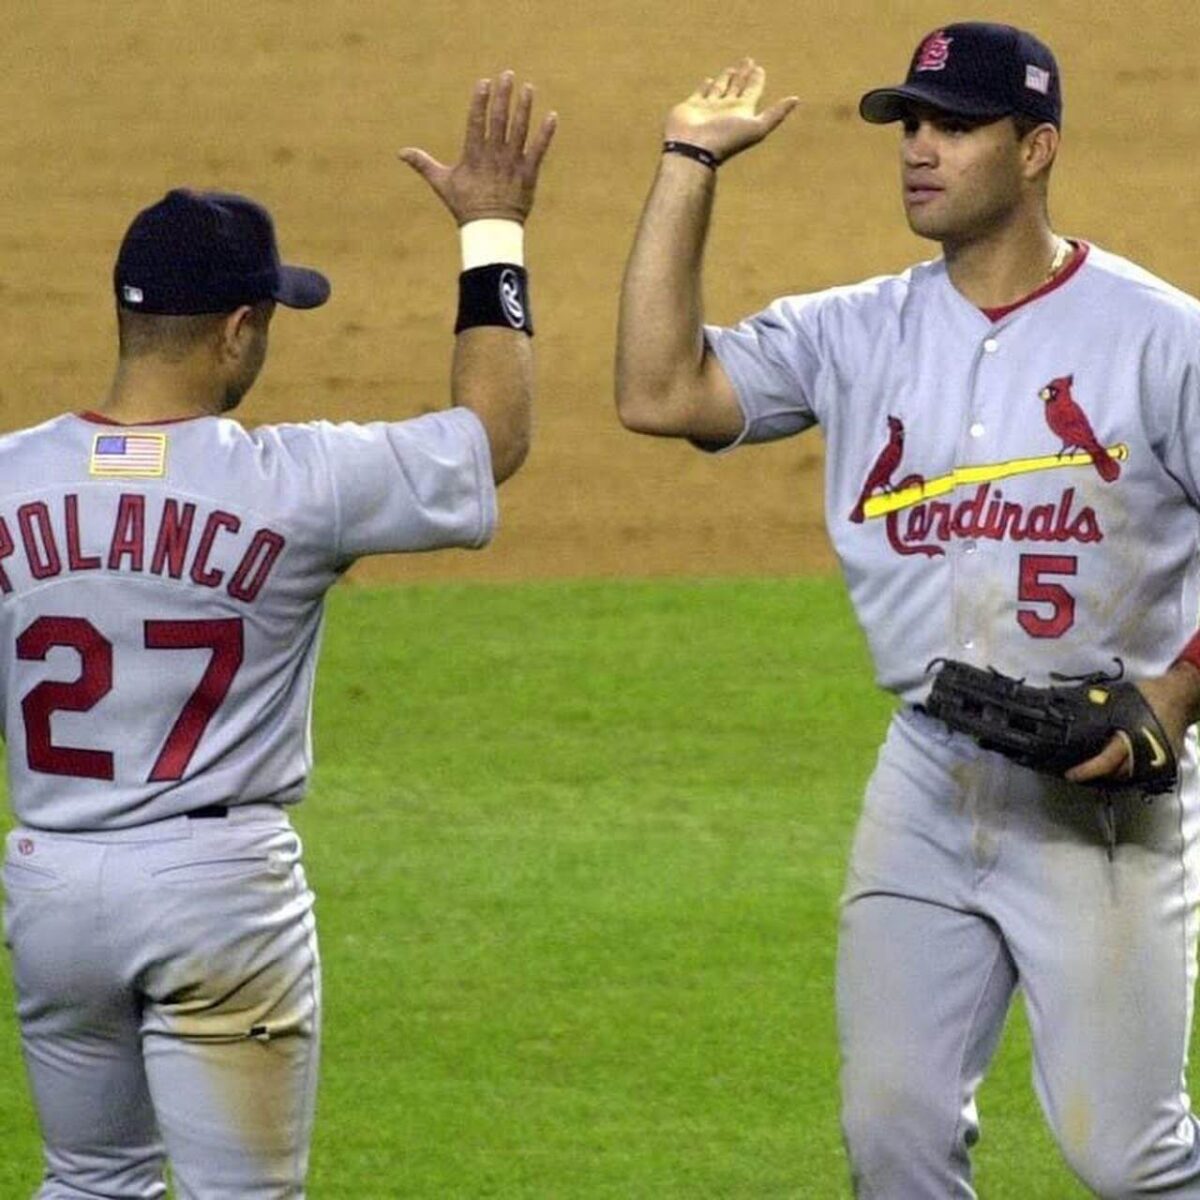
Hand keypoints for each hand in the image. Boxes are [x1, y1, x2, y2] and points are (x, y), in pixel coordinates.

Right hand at [399, 72, 556, 224]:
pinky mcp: (528, 174)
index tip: (484, 82)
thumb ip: (423, 164)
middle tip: (508, 75)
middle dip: (503, 97)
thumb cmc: (465, 206)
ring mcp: (512, 164)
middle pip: (499, 121)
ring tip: (528, 88)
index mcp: (473, 156)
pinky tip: (552, 116)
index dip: (480, 101)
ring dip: (524, 108)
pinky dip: (546, 134)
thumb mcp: (442, 183)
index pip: (476, 122)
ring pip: (520, 131)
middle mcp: (494, 157)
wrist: (490, 230)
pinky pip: (539, 150)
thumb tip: (400, 153)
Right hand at [664, 58, 797, 162]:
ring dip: (726, 78)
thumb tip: (797, 99)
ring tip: (732, 69)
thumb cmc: (725, 139)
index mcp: (742, 111)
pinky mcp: (692, 106)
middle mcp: (726, 109)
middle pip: (738, 87)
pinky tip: (709, 80)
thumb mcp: (757, 127)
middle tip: (749, 61)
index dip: (757, 80)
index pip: (752, 91)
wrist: (694, 149)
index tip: (759, 69)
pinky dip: (705, 87)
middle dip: (744, 75)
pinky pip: (700, 93)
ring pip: (720, 88)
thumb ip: (776, 113)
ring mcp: (709, 108)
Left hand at [1065, 663, 1199, 784]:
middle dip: (1095, 777)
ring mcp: (1158, 759)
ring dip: (1110, 777)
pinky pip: (1141, 772)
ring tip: (1090, 774)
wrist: (1179, 696)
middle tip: (1076, 774)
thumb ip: (1098, 713)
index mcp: (1133, 737)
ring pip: (1129, 777)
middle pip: (1117, 774)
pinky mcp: (1165, 761)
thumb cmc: (1148, 696)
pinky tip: (1112, 770)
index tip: (1071, 774)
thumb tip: (1071, 718)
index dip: (1086, 771)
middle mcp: (1147, 752)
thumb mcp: (1117, 701)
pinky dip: (1125, 773)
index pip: (1106, 761)